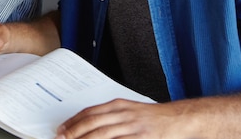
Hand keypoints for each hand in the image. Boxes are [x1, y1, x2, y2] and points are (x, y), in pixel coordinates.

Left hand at [55, 99, 193, 138]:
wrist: (179, 119)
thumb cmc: (153, 117)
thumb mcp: (130, 111)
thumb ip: (111, 116)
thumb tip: (88, 124)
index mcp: (119, 105)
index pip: (90, 112)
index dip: (73, 121)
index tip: (61, 129)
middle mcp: (124, 114)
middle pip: (92, 123)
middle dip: (74, 133)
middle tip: (61, 138)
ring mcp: (133, 127)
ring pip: (102, 135)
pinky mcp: (141, 138)